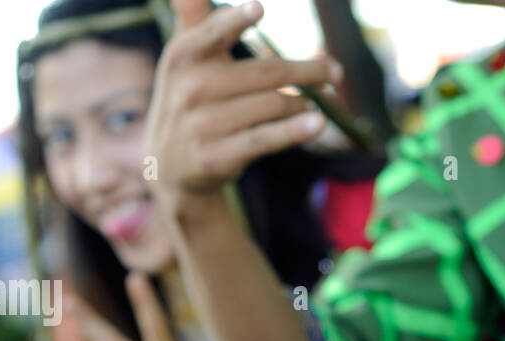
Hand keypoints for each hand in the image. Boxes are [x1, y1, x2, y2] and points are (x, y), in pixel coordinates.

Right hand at [145, 0, 338, 200]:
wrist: (169, 163)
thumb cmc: (188, 97)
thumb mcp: (183, 58)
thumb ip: (196, 19)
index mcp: (183, 56)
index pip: (214, 33)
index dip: (237, 20)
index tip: (260, 8)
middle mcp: (192, 88)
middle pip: (267, 72)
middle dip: (308, 71)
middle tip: (335, 71)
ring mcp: (205, 124)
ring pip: (272, 104)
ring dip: (303, 102)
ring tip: (316, 103)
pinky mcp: (218, 155)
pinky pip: (265, 139)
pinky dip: (295, 131)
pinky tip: (318, 124)